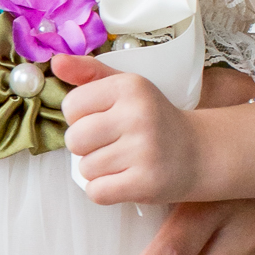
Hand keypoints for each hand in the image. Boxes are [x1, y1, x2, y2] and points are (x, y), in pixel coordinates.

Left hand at [54, 56, 198, 207]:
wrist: (198, 152)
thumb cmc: (152, 118)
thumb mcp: (126, 87)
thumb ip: (89, 73)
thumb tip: (56, 63)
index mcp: (130, 86)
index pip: (71, 105)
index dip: (80, 117)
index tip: (103, 119)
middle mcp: (138, 115)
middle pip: (74, 139)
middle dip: (85, 146)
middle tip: (111, 144)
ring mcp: (144, 150)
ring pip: (85, 168)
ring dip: (97, 170)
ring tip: (122, 161)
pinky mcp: (146, 182)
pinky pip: (97, 192)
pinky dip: (105, 190)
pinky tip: (124, 178)